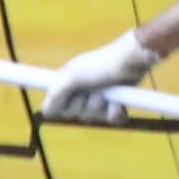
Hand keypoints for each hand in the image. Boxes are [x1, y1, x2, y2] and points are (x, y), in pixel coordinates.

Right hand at [39, 31, 156, 124]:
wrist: (134, 60)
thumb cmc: (102, 63)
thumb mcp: (75, 75)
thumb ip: (57, 92)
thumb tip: (45, 111)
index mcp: (69, 81)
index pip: (57, 104)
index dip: (63, 106)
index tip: (72, 98)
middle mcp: (82, 89)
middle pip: (76, 113)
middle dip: (86, 105)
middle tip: (93, 91)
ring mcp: (100, 96)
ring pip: (94, 116)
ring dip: (102, 107)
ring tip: (109, 92)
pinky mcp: (116, 101)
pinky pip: (111, 118)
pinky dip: (116, 112)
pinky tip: (120, 104)